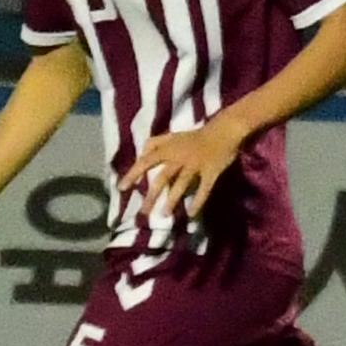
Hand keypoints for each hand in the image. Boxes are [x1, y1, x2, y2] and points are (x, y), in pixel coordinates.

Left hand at [126, 118, 245, 227]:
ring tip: (164, 215)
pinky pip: (204, 188)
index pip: (146, 161)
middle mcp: (180, 157)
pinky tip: (191, 214)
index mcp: (169, 149)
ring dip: (172, 200)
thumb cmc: (196, 136)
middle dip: (152, 196)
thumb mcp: (172, 135)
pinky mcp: (211, 171)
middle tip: (143, 212)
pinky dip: (198, 201)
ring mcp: (196, 164)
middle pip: (162, 177)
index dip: (133, 174)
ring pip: (182, 184)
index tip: (121, 188)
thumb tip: (140, 154)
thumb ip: (155, 143)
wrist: (224, 130)